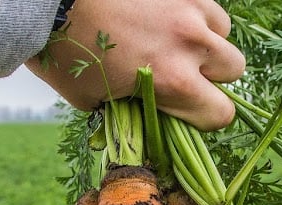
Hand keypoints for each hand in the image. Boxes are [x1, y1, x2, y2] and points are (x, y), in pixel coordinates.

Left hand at [26, 0, 244, 130]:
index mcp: (173, 82)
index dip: (205, 116)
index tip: (186, 111)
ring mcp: (188, 8)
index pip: (220, 113)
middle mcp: (190, 44)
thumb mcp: (94, 100)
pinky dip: (193, 13)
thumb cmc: (63, 53)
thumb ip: (128, 109)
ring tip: (175, 42)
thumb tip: (140, 115)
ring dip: (206, 41)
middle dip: (212, 76)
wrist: (48, 1)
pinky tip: (165, 17)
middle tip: (183, 74)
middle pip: (234, 69)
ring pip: (223, 32)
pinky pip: (204, 3)